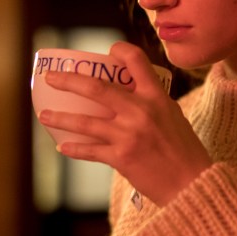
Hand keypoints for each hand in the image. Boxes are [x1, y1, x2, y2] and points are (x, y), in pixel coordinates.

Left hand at [38, 41, 210, 205]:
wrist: (193, 185)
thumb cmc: (185, 151)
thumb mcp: (174, 116)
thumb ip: (152, 102)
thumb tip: (129, 94)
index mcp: (156, 97)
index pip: (136, 61)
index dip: (120, 51)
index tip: (108, 51)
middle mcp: (140, 111)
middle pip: (96, 88)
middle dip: (68, 81)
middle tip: (51, 78)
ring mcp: (128, 135)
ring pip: (85, 121)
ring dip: (60, 118)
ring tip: (43, 115)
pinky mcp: (121, 158)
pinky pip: (90, 150)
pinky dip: (74, 148)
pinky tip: (62, 146)